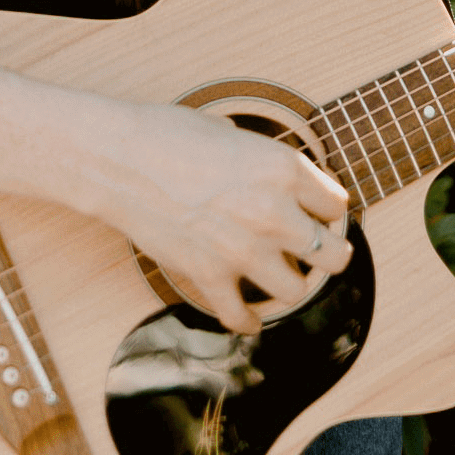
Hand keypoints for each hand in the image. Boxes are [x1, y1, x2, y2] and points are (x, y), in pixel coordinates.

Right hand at [100, 99, 351, 335]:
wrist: (118, 160)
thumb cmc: (168, 135)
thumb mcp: (231, 133)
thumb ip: (261, 161)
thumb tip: (272, 177)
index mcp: (284, 169)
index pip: (336, 204)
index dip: (328, 210)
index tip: (321, 215)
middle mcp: (274, 212)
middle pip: (333, 255)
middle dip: (329, 255)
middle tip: (320, 253)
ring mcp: (243, 250)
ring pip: (297, 291)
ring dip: (290, 285)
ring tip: (282, 277)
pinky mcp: (210, 276)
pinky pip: (242, 316)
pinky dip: (247, 321)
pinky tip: (250, 317)